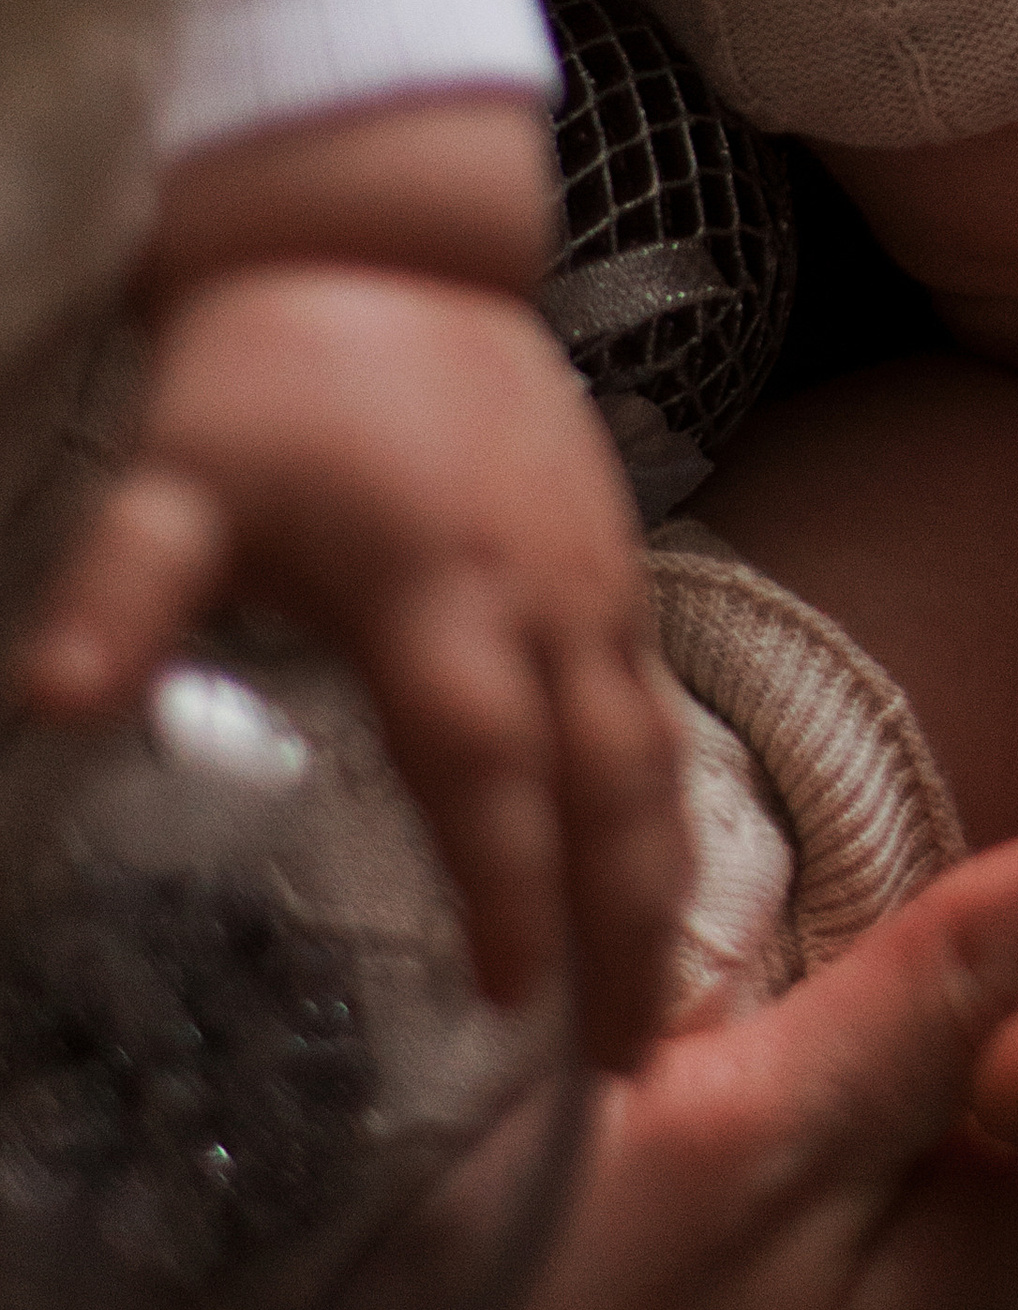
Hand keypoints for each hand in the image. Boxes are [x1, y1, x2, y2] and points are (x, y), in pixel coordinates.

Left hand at [16, 266, 686, 1071]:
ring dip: (663, 887)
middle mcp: (544, 606)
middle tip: (627, 1063)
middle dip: (625, 933)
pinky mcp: (622, 569)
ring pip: (658, 760)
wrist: (395, 246)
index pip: (488, 768)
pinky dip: (664, 810)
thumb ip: (124, 590)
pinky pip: (661, 714)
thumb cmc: (276, 373)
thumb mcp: (176, 479)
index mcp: (437, 598)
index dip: (507, 886)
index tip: (509, 999)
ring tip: (655, 1005)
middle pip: (613, 792)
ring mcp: (600, 587)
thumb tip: (49, 702)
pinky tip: (650, 878)